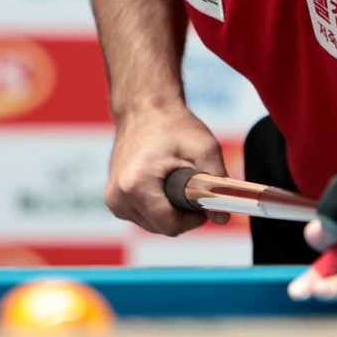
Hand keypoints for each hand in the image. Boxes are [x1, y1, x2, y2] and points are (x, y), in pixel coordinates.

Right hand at [105, 104, 229, 235]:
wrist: (144, 108)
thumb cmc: (174, 126)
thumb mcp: (205, 149)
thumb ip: (217, 186)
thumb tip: (222, 218)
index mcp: (136, 186)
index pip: (171, 226)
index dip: (194, 218)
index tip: (203, 199)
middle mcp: (118, 197)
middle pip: (162, 227)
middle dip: (183, 213)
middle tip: (191, 184)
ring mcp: (113, 200)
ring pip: (153, 225)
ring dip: (170, 211)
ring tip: (175, 180)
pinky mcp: (113, 200)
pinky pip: (144, 217)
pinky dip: (158, 207)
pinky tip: (163, 184)